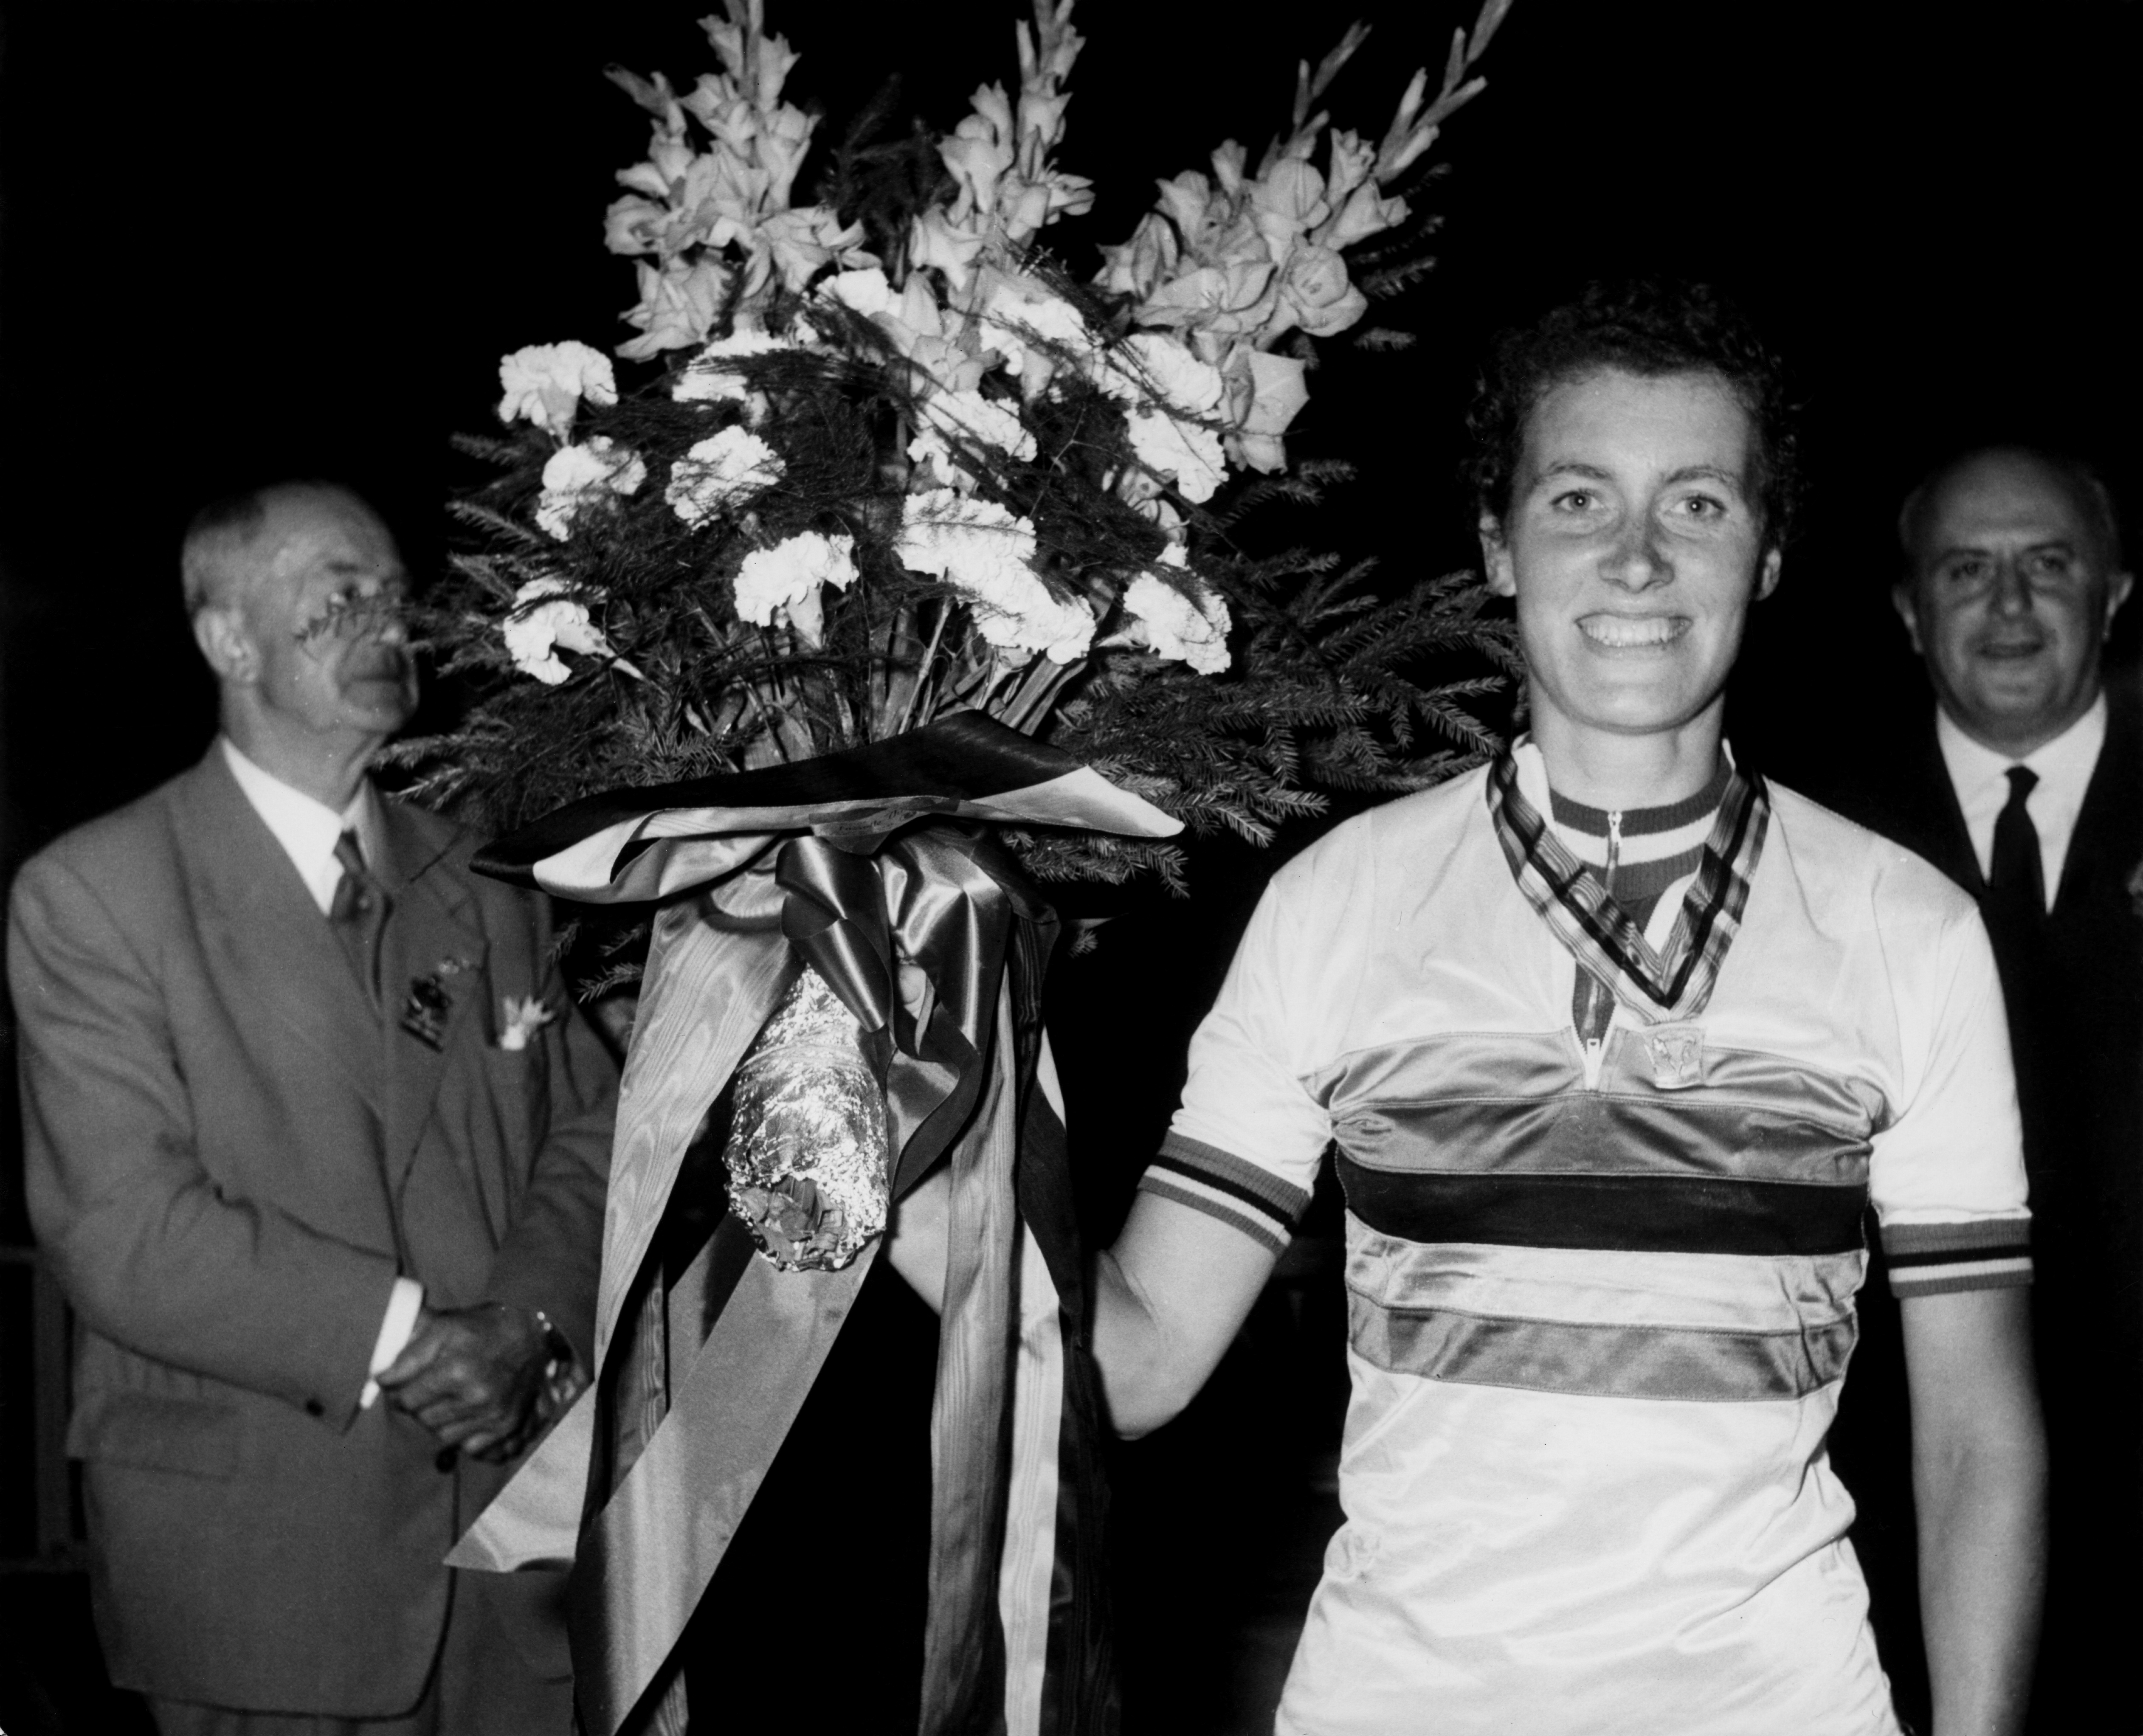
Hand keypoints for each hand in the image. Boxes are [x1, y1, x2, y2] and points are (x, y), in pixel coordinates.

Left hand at [375, 1303, 550, 1461]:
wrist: (534, 1333)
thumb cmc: (483, 1328)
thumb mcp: (444, 1327)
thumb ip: (409, 1354)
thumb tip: (380, 1379)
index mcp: (457, 1371)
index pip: (406, 1401)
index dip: (399, 1392)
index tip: (402, 1384)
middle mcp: (477, 1397)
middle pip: (423, 1420)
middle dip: (420, 1406)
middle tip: (428, 1388)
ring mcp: (494, 1415)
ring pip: (443, 1436)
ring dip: (440, 1421)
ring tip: (449, 1398)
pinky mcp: (507, 1426)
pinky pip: (470, 1448)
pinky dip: (465, 1435)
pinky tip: (467, 1414)